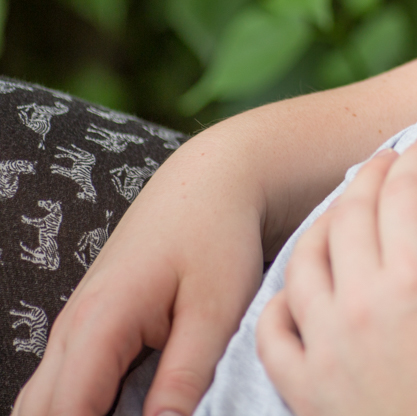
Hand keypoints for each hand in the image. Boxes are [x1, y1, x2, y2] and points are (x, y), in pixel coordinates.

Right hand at [14, 135, 265, 415]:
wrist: (211, 183)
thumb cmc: (217, 238)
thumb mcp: (217, 308)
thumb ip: (187, 373)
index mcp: (99, 324)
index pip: (66, 415)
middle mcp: (70, 330)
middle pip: (39, 414)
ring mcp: (71, 331)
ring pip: (40, 404)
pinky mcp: (86, 332)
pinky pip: (61, 388)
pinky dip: (74, 411)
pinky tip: (119, 414)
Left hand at [257, 134, 416, 415]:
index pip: (406, 190)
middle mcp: (363, 301)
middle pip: (354, 211)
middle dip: (372, 174)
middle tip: (387, 162)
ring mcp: (326, 342)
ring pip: (306, 257)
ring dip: (326, 224)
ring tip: (343, 214)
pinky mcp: (304, 384)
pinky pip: (274, 326)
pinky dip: (284, 299)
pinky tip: (301, 288)